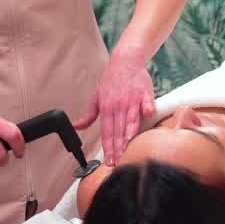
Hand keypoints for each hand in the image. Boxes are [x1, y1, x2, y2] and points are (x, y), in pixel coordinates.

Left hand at [73, 47, 155, 165]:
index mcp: (106, 107)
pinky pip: (146, 101)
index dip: (108, 148)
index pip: (106, 132)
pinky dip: (146, 108)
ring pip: (131, 120)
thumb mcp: (97, 97)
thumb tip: (77, 126)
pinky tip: (147, 115)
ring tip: (129, 149)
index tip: (109, 161)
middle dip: (118, 148)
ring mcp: (132, 99)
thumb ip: (89, 115)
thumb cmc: (112, 80)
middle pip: (118, 130)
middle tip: (119, 162)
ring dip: (130, 135)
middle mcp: (118, 105)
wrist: (125, 61)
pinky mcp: (144, 92)